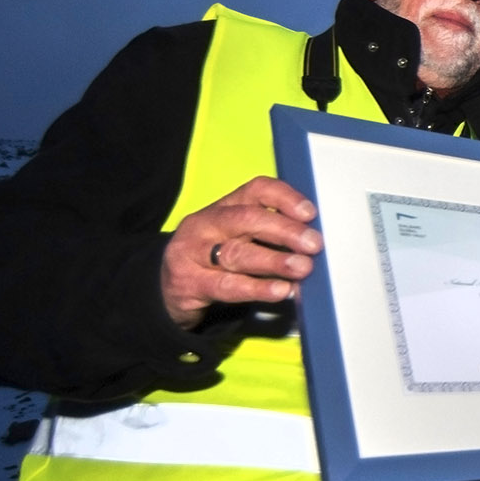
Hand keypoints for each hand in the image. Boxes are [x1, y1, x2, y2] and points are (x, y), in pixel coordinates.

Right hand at [160, 176, 321, 329]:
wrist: (166, 289)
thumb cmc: (213, 259)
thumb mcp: (236, 238)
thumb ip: (269, 235)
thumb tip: (313, 241)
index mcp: (224, 206)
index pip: (256, 190)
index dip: (285, 198)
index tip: (310, 213)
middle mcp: (207, 224)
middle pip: (247, 219)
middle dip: (284, 230)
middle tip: (313, 244)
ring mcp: (193, 253)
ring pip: (237, 253)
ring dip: (274, 261)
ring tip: (302, 268)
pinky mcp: (188, 283)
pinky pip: (227, 285)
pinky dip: (257, 288)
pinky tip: (281, 291)